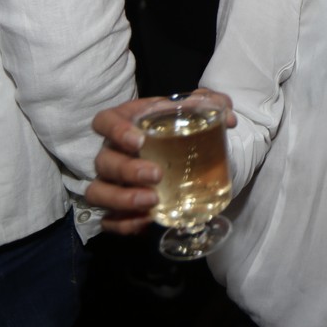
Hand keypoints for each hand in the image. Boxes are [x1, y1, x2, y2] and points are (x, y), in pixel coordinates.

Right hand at [85, 90, 236, 234]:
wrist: (187, 152)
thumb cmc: (180, 126)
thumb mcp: (194, 109)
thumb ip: (211, 103)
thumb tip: (228, 117)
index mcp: (126, 122)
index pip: (104, 121)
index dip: (115, 130)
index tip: (139, 140)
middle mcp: (112, 151)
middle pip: (103, 161)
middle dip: (127, 170)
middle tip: (157, 175)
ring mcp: (111, 181)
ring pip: (98, 192)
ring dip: (122, 199)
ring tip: (152, 202)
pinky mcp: (117, 206)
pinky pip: (108, 219)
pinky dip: (123, 223)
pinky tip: (145, 222)